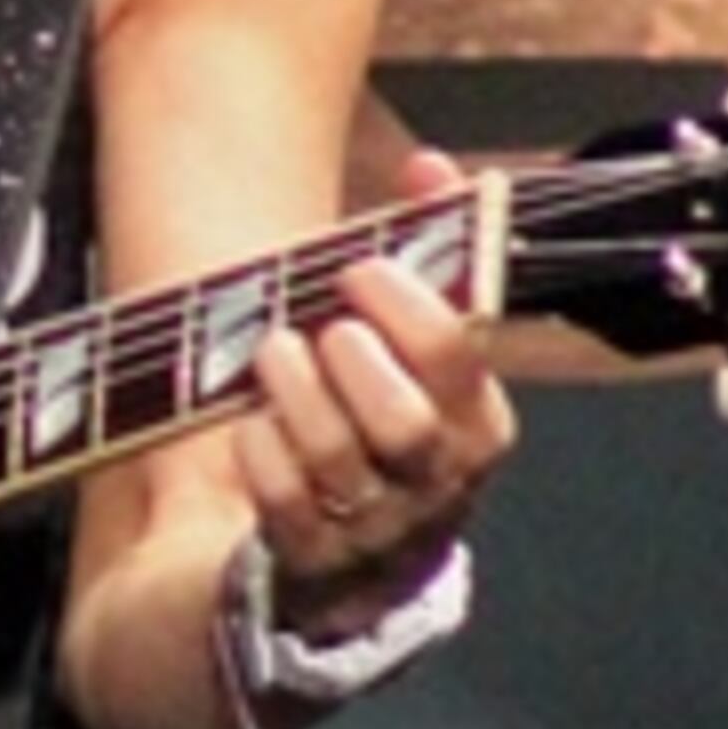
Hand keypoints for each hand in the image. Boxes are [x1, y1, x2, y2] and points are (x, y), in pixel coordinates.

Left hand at [230, 150, 517, 640]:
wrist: (339, 552)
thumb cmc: (371, 418)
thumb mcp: (406, 345)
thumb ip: (424, 252)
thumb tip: (431, 166)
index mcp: (475, 425)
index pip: (459, 358)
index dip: (404, 302)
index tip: (359, 268)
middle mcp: (435, 484)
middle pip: (407, 421)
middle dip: (355, 359)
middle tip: (322, 327)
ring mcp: (376, 530)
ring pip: (340, 460)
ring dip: (295, 394)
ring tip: (274, 356)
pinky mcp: (314, 562)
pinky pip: (284, 505)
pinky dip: (261, 454)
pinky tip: (252, 425)